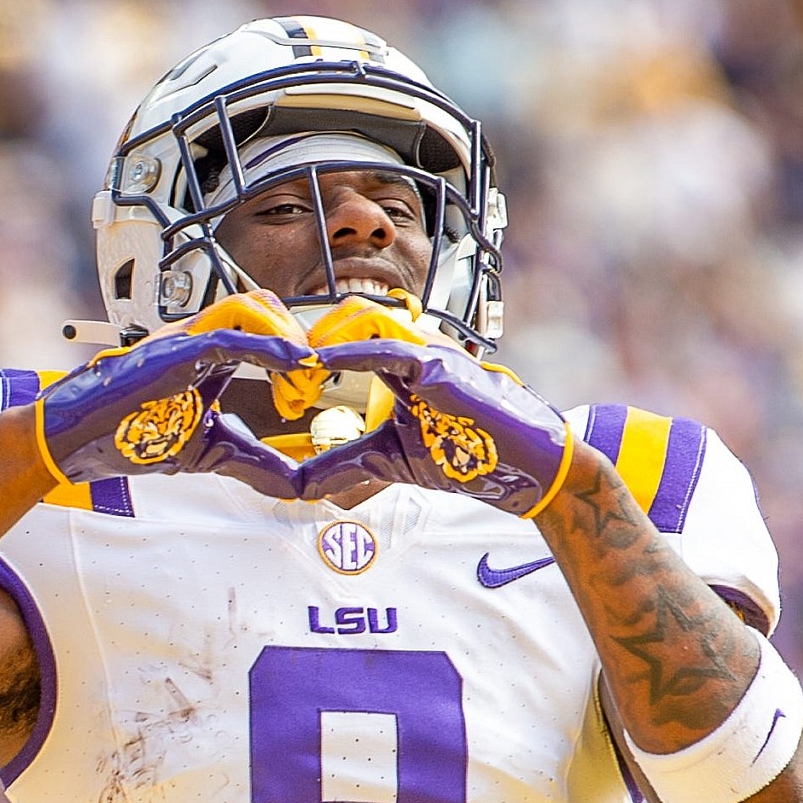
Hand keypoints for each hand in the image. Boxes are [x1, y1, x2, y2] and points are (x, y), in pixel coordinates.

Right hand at [36, 294, 309, 497]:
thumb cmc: (126, 435)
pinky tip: (294, 362)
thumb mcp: (210, 450)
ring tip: (298, 375)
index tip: (308, 386)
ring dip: (286, 339)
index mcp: (205, 354)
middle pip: (264, 307)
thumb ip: (252, 460)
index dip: (292, 351)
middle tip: (306, 384)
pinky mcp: (176, 351)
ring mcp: (185, 339)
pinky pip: (231, 334)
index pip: (262, 328)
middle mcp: (197, 338)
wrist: (76, 437)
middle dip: (296, 341)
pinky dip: (270, 346)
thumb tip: (293, 484)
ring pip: (251, 307)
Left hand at [298, 336, 573, 515]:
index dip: (303, 353)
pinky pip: (387, 347)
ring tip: (298, 377)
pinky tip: (320, 363)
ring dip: (322, 343)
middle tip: (284, 388)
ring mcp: (425, 350)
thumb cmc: (470, 455)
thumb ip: (342, 462)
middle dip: (304, 345)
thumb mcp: (388, 459)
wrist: (524, 465)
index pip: (339, 337)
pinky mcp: (438, 365)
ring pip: (360, 318)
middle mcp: (409, 347)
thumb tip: (295, 484)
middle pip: (340, 318)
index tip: (278, 386)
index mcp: (396, 361)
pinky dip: (350, 352)